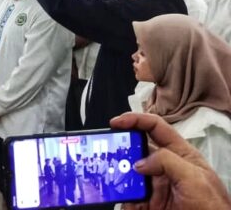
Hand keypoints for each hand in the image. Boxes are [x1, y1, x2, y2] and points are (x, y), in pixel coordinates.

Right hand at [111, 112, 230, 209]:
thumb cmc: (213, 207)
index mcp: (179, 154)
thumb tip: (140, 162)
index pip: (155, 127)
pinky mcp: (149, 203)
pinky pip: (128, 195)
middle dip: (121, 147)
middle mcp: (165, 166)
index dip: (135, 120)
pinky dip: (121, 195)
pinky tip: (119, 195)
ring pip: (129, 172)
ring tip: (109, 174)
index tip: (116, 123)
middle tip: (107, 149)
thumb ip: (167, 161)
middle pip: (137, 148)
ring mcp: (156, 185)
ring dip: (118, 172)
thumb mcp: (194, 177)